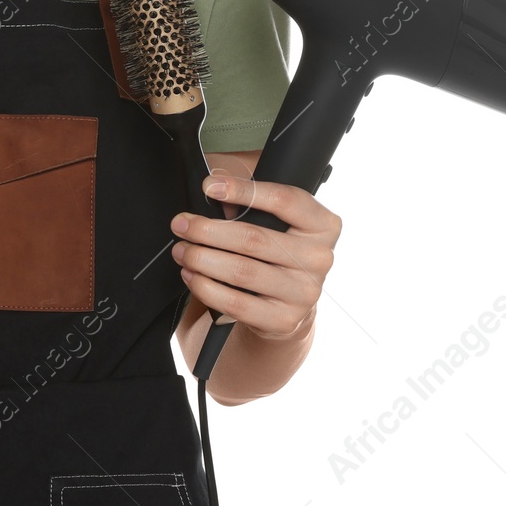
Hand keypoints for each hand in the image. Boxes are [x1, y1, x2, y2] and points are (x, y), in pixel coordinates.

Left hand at [170, 170, 338, 343]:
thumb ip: (251, 201)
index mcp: (323, 225)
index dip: (243, 190)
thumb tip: (215, 187)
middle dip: (208, 230)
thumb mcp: (276, 221)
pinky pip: (235, 303)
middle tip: (181, 224)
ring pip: (241, 271)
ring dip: (202, 259)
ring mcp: (304, 293)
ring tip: (181, 250)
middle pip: (254, 238)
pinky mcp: (283, 320)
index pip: (284, 200)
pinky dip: (206, 287)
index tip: (209, 186)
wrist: (288, 304)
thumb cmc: (276, 253)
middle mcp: (320, 259)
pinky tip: (191, 275)